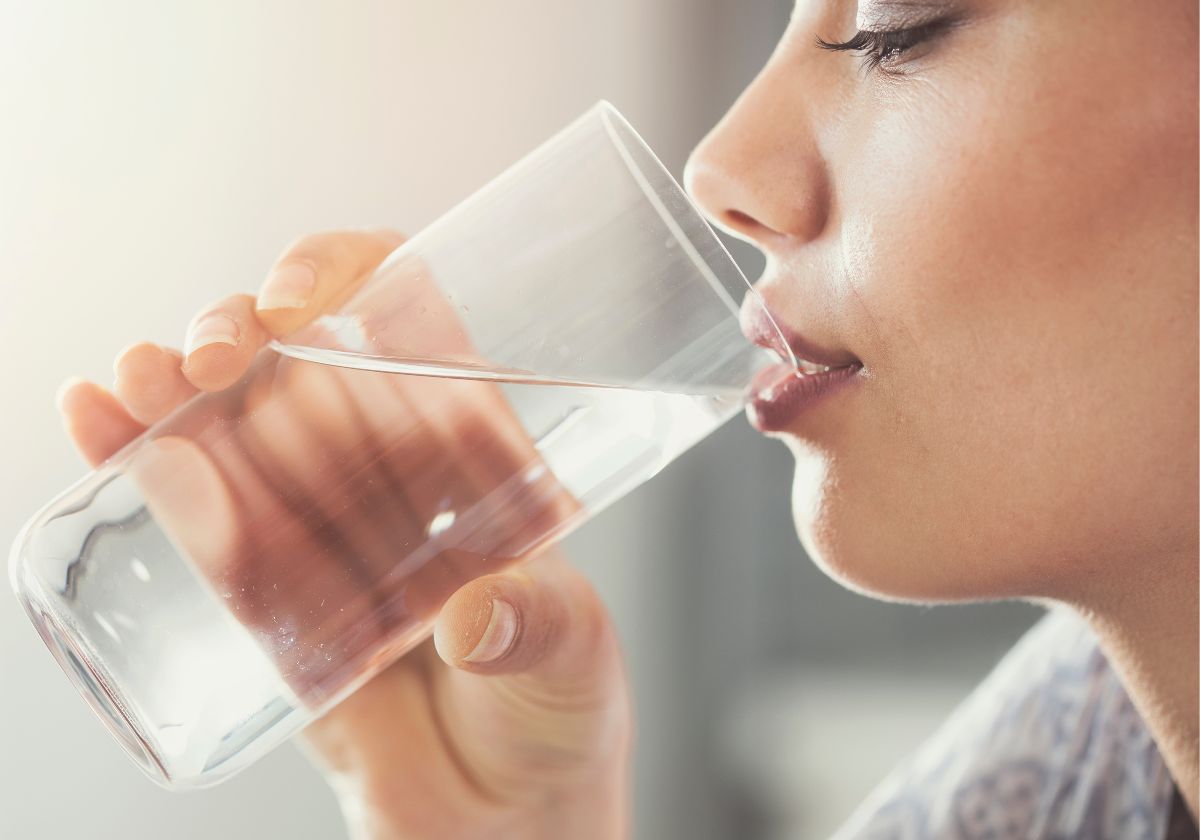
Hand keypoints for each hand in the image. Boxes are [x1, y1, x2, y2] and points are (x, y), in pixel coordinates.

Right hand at [57, 229, 631, 838]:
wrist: (500, 822)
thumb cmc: (559, 718)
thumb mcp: (574, 657)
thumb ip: (538, 629)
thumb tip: (473, 618)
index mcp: (477, 457)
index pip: (413, 326)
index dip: (356, 277)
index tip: (309, 293)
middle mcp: (392, 476)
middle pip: (307, 365)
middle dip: (247, 336)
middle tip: (216, 352)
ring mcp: (321, 529)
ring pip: (239, 430)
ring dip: (176, 389)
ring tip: (135, 380)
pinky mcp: (267, 595)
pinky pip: (203, 521)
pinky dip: (143, 465)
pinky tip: (99, 424)